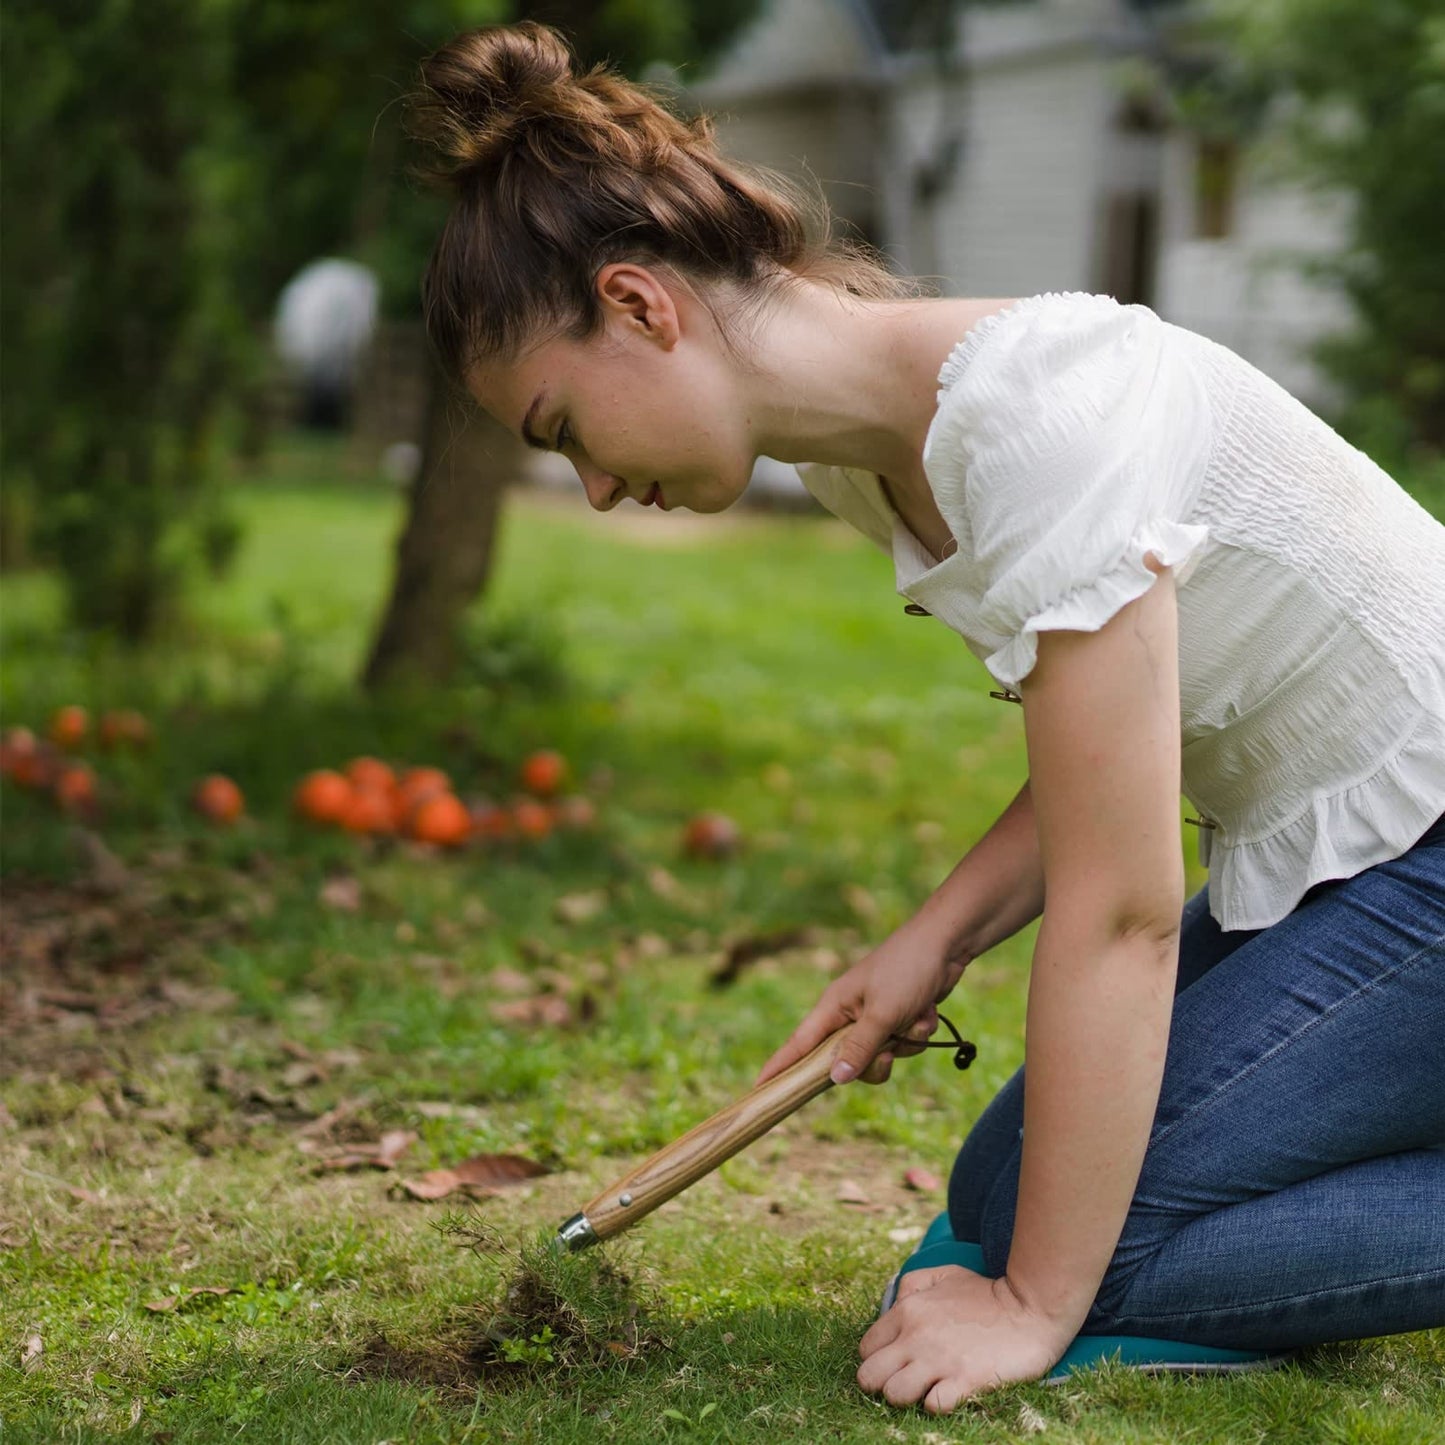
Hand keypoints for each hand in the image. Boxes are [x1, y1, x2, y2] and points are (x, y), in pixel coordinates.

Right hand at [755, 920, 967, 1086]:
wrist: (945, 943)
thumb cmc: (906, 969)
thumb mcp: (882, 1014)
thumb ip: (859, 1049)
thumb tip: (835, 1080)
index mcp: (833, 1007)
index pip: (799, 1044)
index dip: (780, 1067)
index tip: (759, 1090)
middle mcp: (849, 1014)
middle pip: (848, 1062)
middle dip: (875, 1061)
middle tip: (890, 1049)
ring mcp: (875, 1017)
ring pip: (881, 1056)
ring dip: (905, 1043)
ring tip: (916, 1017)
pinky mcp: (898, 1018)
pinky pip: (903, 1044)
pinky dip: (918, 1032)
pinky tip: (927, 1010)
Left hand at [858, 1265, 1074, 1412]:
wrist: (1030, 1307)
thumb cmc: (986, 1293)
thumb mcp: (943, 1275)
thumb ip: (913, 1286)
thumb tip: (895, 1306)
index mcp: (908, 1311)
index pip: (866, 1349)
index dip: (877, 1360)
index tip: (895, 1364)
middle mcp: (916, 1336)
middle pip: (869, 1376)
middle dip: (881, 1384)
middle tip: (903, 1382)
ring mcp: (939, 1360)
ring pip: (894, 1394)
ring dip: (905, 1398)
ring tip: (924, 1390)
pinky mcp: (965, 1380)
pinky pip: (933, 1406)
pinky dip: (936, 1405)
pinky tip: (948, 1394)